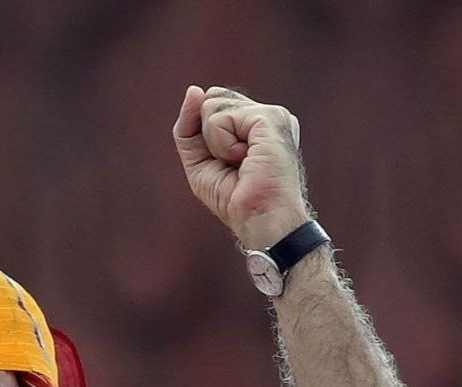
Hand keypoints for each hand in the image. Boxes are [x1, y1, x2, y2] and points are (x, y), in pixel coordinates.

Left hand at [172, 85, 310, 249]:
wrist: (261, 221)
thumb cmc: (235, 199)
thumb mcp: (199, 160)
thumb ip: (189, 127)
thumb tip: (194, 90)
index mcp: (257, 123)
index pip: (213, 103)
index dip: (205, 133)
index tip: (228, 163)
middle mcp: (268, 115)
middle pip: (211, 98)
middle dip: (208, 136)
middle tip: (234, 164)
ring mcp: (272, 114)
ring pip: (212, 105)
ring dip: (216, 144)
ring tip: (241, 163)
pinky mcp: (270, 118)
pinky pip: (220, 119)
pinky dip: (222, 145)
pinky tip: (245, 160)